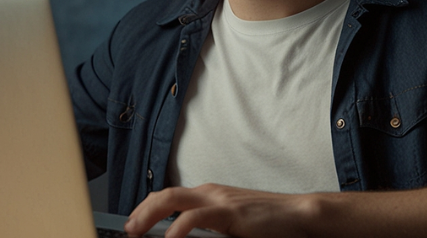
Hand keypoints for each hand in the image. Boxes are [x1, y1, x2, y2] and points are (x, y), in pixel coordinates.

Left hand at [124, 184, 318, 237]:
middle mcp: (210, 192)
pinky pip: (197, 217)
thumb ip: (209, 228)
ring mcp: (219, 200)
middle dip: (141, 210)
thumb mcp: (231, 224)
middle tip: (128, 229)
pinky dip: (178, 227)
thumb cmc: (268, 223)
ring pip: (174, 199)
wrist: (299, 215)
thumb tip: (185, 237)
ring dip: (149, 214)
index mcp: (208, 195)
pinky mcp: (230, 212)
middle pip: (165, 194)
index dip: (147, 208)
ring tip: (136, 231)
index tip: (133, 224)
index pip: (169, 197)